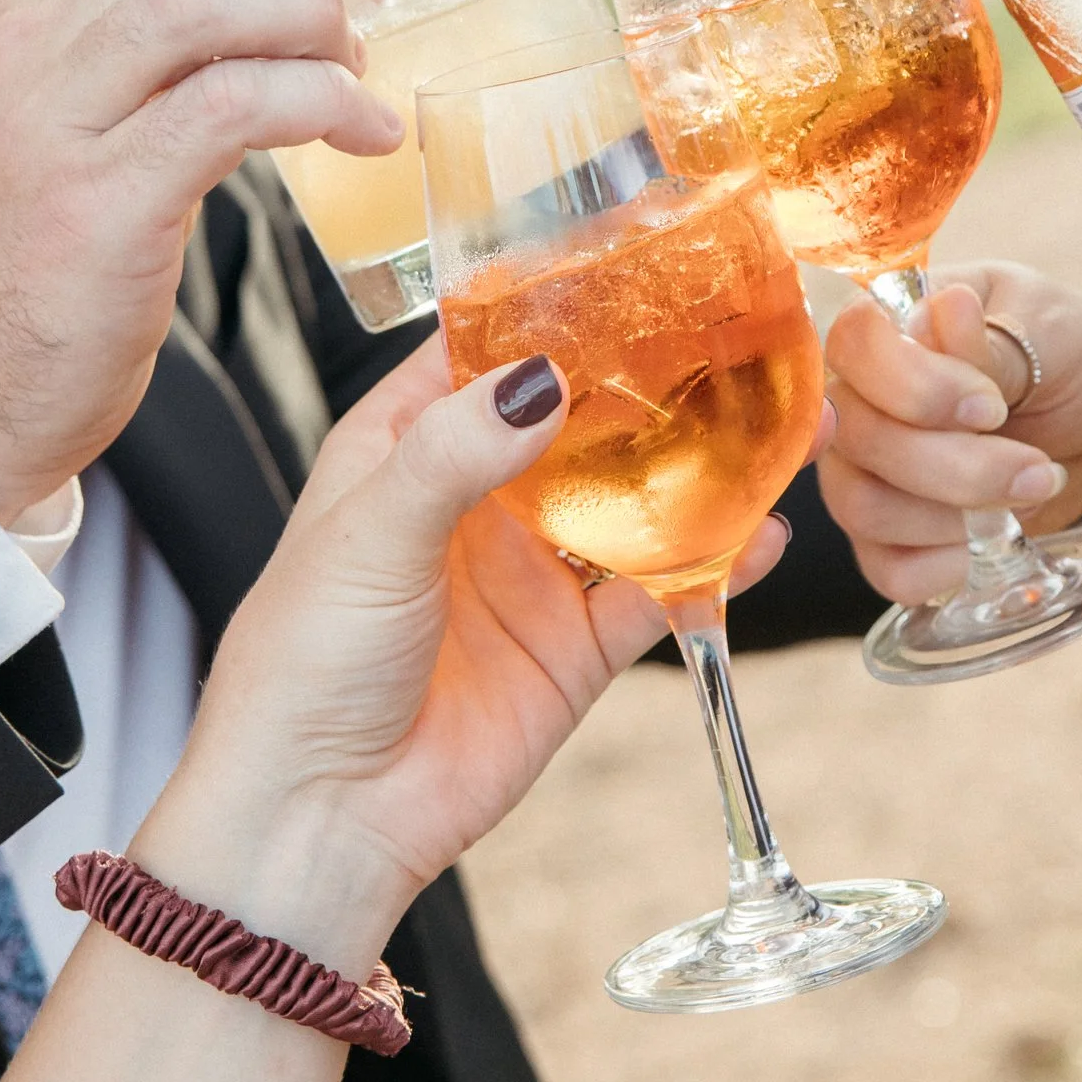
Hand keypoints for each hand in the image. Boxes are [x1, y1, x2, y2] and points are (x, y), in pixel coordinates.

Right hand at [0, 0, 473, 523]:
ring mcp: (52, 118)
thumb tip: (311, 0)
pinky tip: (369, 133)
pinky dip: (316, 103)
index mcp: (34, 5)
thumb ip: (168, 59)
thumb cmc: (39, 270)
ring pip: (210, 0)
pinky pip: (224, 109)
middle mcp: (32, 40)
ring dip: (326, 18)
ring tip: (379, 69)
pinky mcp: (91, 203)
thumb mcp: (88, 130)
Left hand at [141, 339, 793, 958]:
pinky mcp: (574, 650)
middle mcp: (474, 501)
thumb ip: (456, 452)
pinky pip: (658, 592)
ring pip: (632, 499)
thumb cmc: (302, 669)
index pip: (482, 352)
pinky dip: (714, 563)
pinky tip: (762, 533)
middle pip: (579, 419)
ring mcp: (531, 575)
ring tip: (779, 419)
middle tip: (735, 330)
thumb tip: (541, 378)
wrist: (318, 823)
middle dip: (651, 381)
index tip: (627, 258)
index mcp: (402, 450)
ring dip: (700, 466)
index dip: (548, 308)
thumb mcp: (369, 534)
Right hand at [819, 264, 1081, 604]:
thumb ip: (992, 340)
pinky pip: (888, 569)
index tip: (992, 407)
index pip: (852, 344)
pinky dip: (947, 566)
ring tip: (1031, 493)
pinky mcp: (891, 539)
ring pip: (864, 507)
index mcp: (892, 326)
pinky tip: (995, 540)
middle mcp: (860, 398)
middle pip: (857, 439)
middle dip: (954, 466)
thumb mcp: (1049, 331)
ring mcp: (866, 473)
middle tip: (1038, 469)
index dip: (914, 387)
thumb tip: (945, 309)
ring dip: (956, 514)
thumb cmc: (1069, 354)